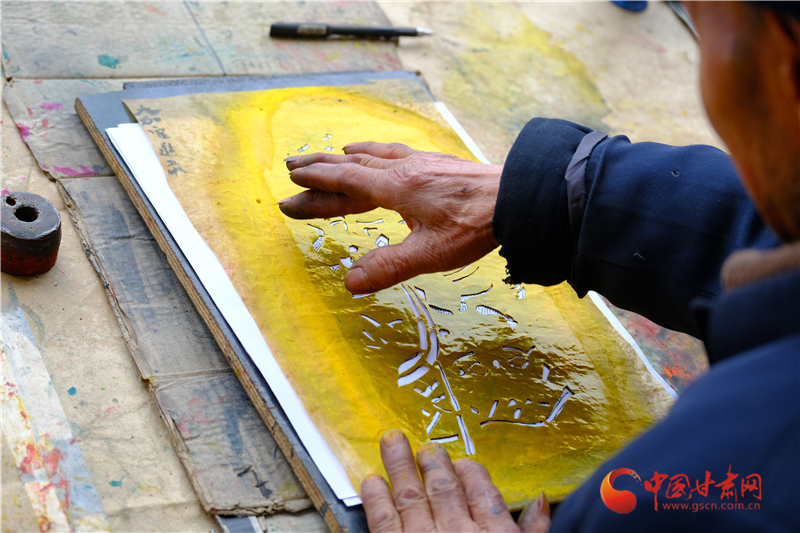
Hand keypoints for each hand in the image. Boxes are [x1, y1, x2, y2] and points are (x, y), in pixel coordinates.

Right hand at [279, 142, 501, 293]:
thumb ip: (388, 267)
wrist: (517, 198)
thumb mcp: (430, 253)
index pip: (346, 181)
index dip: (317, 182)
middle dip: (321, 169)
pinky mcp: (438, 164)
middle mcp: (404, 169)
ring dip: (348, 159)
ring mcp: (422, 163)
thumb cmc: (475, 226)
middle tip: (294, 168)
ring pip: (375, 157)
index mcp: (396, 188)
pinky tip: (381, 153)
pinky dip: (377, 152)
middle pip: (353, 166)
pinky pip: (396, 153)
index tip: (293, 181)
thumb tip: (349, 283)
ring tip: (332, 156)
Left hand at [361, 429, 550, 532]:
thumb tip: (542, 499)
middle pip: (445, 487)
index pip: (483, 493)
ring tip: (393, 442)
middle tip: (426, 446)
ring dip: (400, 466)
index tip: (462, 462)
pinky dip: (377, 499)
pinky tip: (373, 480)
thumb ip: (534, 531)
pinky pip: (384, 521)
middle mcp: (459, 532)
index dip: (470, 474)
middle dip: (433, 462)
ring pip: (411, 495)